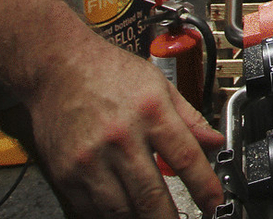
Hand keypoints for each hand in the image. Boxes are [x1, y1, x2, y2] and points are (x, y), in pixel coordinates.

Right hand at [25, 32, 224, 217]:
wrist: (57, 68)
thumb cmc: (108, 72)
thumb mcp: (159, 84)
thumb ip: (189, 118)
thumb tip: (215, 142)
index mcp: (150, 111)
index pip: (186, 159)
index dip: (205, 188)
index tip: (214, 204)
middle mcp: (121, 137)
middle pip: (152, 195)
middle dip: (170, 218)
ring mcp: (91, 159)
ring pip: (122, 210)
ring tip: (153, 218)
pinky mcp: (67, 173)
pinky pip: (92, 209)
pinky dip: (111, 216)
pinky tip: (124, 212)